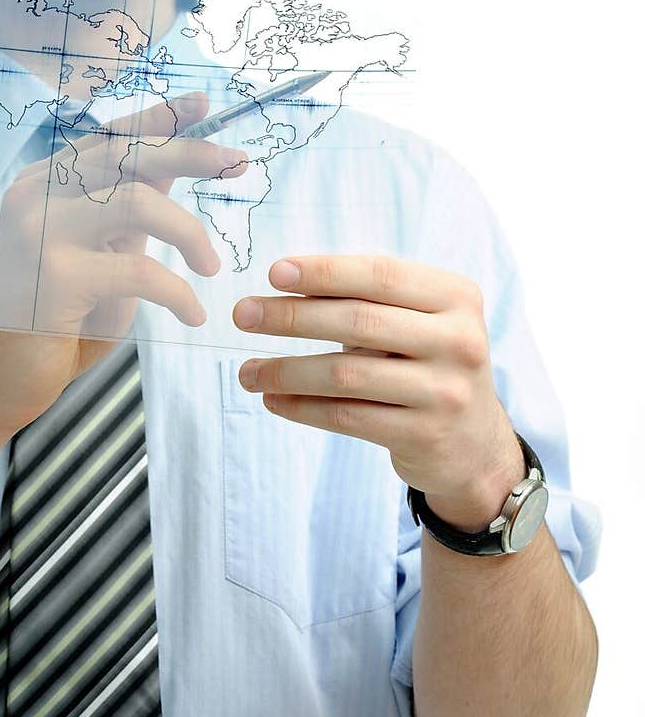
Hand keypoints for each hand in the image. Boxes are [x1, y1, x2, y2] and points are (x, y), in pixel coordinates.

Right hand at [0, 93, 246, 437]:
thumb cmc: (57, 321)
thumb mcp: (102, 254)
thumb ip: (129, 211)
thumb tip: (178, 165)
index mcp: (43, 183)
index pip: (109, 136)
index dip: (160, 117)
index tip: (206, 104)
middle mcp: (34, 195)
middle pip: (124, 154)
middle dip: (189, 153)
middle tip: (235, 161)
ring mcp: (38, 232)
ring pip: (136, 202)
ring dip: (189, 231)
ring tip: (211, 266)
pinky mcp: (52, 277)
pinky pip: (138, 269)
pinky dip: (177, 292)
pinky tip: (192, 314)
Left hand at [232, 254, 524, 531]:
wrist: (474, 444)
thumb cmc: (427, 364)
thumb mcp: (417, 322)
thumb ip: (368, 301)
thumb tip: (284, 284)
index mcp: (456, 297)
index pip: (381, 275)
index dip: (325, 272)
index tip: (273, 272)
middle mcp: (459, 340)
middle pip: (359, 322)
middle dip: (292, 317)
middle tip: (243, 315)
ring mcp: (445, 391)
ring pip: (347, 375)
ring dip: (287, 371)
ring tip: (247, 371)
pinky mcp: (424, 435)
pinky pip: (348, 417)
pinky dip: (303, 407)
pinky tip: (274, 399)